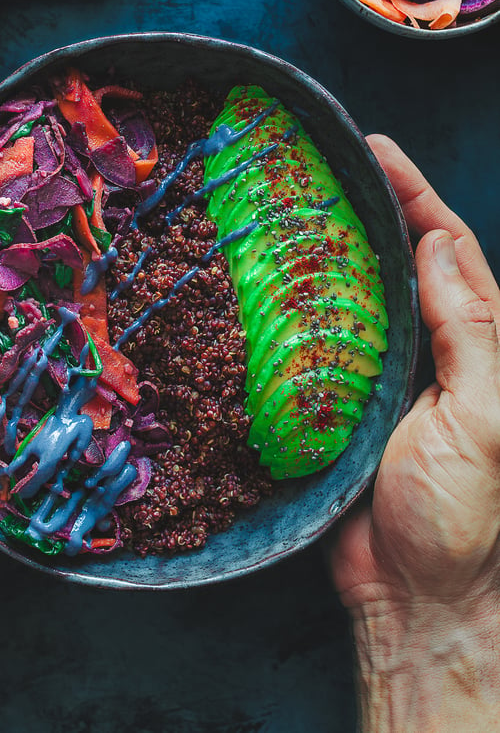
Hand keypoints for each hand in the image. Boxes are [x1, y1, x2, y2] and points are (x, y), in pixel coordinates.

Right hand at [331, 135, 499, 731]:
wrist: (415, 594)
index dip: (415, 196)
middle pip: (397, 264)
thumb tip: (439, 244)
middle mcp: (428, 352)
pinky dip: (295, 317)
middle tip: (322, 169)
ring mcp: (379, 378)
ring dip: (327, 257)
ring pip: (352, 301)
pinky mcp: (336, 407)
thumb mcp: (483, 417)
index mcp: (475, 345)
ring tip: (290, 214)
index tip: (376, 152)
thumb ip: (470, 330)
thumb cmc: (461, 513)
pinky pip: (314, 349)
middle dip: (368, 211)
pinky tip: (268, 293)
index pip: (448, 250)